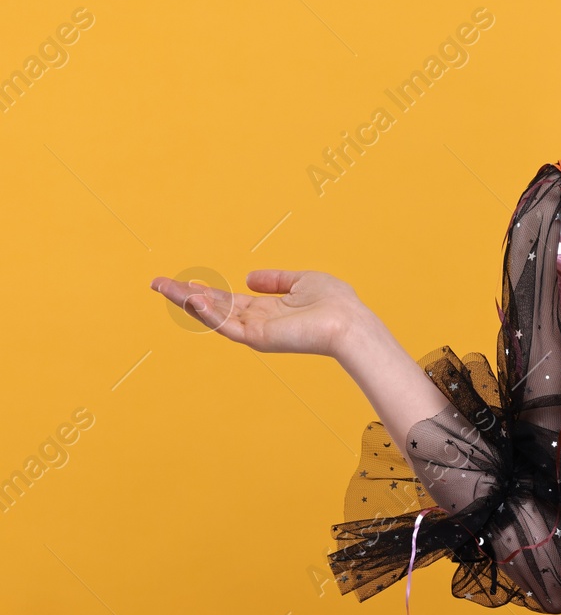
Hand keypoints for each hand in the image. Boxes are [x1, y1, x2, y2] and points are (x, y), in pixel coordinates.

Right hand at [148, 269, 368, 359]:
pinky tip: (193, 299)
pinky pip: (227, 325)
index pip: (227, 300)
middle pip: (213, 307)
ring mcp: (255, 331)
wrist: (350, 323)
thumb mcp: (302, 281)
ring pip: (213, 315)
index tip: (182, 281)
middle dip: (184, 295)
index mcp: (265, 309)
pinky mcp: (258, 337)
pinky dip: (209, 313)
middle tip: (157, 283)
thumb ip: (275, 280)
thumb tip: (249, 277)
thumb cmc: (335, 303)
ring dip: (188, 301)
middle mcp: (256, 322)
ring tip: (165, 287)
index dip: (204, 291)